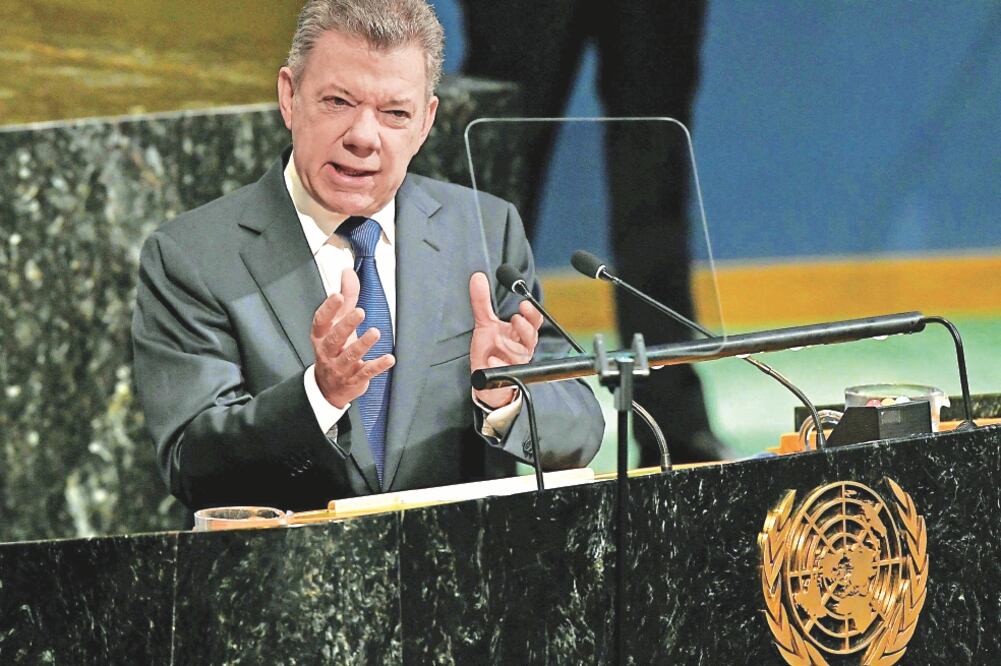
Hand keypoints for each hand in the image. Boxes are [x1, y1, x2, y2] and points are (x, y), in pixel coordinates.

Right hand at [311, 268, 394, 407]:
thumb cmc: (335, 349)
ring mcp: (340, 367)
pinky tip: (390, 359)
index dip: (329, 308)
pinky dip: (377, 366)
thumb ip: (346, 297)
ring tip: (375, 332)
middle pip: (334, 338)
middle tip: (359, 311)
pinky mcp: (354, 379)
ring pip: (351, 356)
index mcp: (321, 336)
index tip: (337, 295)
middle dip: (346, 325)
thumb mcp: (337, 323)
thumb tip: (348, 271)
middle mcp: (328, 351)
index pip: (321, 321)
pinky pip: (366, 372)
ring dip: (363, 344)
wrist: (328, 387)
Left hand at [468, 271, 542, 407]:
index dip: (532, 313)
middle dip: (525, 328)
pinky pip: (507, 371)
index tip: (523, 304)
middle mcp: (522, 347)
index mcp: (521, 333)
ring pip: (520, 354)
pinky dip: (499, 365)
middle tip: (515, 319)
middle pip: (532, 337)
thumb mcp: (484, 323)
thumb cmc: (490, 349)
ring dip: (509, 345)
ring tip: (497, 339)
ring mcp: (516, 362)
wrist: (484, 377)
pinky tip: (491, 360)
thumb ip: (482, 301)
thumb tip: (477, 276)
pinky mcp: (507, 376)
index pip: (534, 321)